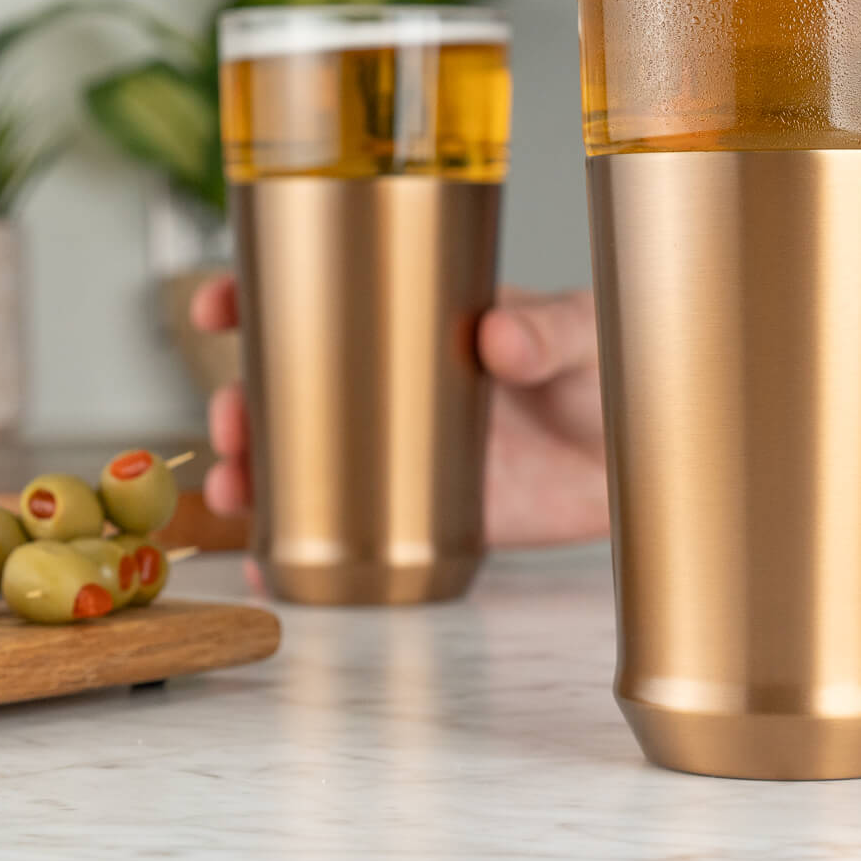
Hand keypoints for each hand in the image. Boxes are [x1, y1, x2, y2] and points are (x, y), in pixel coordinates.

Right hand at [190, 281, 608, 547]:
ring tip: (236, 491)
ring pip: (310, 461)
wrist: (644, 455)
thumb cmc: (611, 372)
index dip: (259, 296)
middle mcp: (399, 387)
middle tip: (233, 422)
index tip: (216, 304)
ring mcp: (409, 453)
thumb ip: (549, 333)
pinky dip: (305, 550)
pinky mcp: (432, 512)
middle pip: (296, 388)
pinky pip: (356, 532)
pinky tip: (269, 564)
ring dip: (255, 475)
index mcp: (421, 322)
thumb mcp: (582, 336)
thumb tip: (498, 338)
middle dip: (244, 403)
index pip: (328, 299)